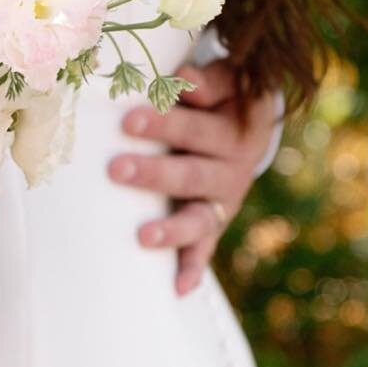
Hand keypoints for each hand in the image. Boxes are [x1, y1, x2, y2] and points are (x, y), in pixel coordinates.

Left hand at [108, 61, 277, 297]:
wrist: (252, 124)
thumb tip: (182, 78)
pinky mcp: (216, 222)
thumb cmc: (221, 95)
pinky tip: (178, 288)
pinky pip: (204, 249)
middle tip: (115, 169)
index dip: (169, 122)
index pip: (202, 125)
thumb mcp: (226, 81)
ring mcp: (225, 200)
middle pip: (194, 173)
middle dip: (154, 173)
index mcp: (237, 128)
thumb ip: (207, 81)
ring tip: (142, 236)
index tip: (130, 118)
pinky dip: (192, 268)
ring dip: (171, 228)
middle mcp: (235, 167)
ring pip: (199, 218)